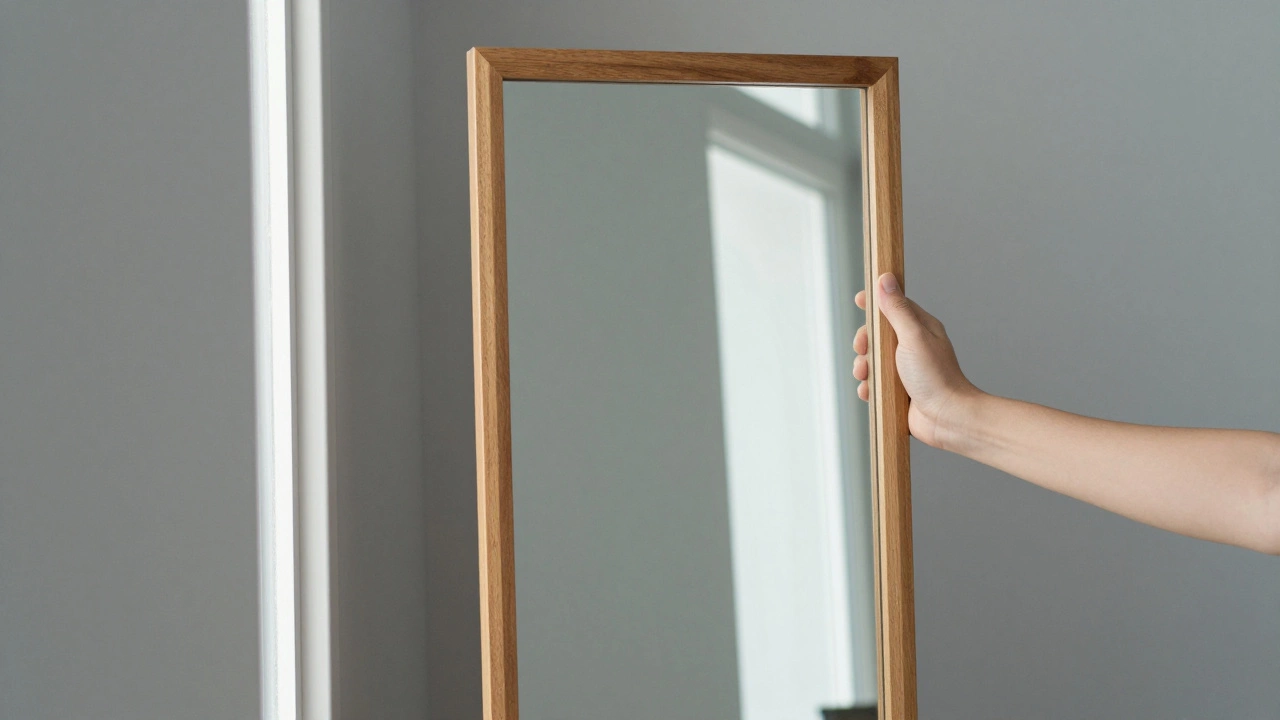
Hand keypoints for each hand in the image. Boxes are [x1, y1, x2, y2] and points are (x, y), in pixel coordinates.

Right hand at [854, 273, 980, 448]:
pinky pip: (874, 383)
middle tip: (863, 350)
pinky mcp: (898, 389)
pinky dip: (868, 387)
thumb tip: (885, 279)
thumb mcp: (912, 337)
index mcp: (919, 328)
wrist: (947, 418)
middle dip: (865, 342)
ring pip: (872, 360)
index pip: (894, 305)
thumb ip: (897, 309)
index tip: (860, 300)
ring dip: (863, 367)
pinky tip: (870, 392)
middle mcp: (912, 346)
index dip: (876, 302)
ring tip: (865, 375)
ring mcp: (904, 369)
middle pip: (877, 334)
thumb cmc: (936, 377)